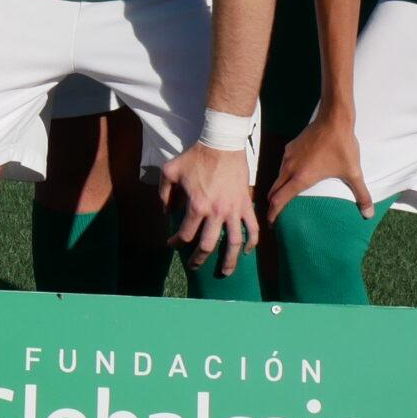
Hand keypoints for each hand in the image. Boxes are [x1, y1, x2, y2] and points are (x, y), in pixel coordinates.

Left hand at [160, 141, 259, 278]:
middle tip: (194, 267)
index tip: (172, 243)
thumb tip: (167, 212)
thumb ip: (164, 193)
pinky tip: (247, 251)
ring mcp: (234, 210)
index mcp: (197, 206)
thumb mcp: (170, 171)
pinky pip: (253, 228)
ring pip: (234, 243)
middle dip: (199, 260)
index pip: (185, 234)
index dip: (176, 242)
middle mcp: (216, 213)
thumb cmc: (195, 157)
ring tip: (225, 273)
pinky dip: (252, 242)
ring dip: (229, 261)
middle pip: (207, 245)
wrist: (222, 144)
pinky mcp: (246, 204)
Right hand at [267, 110, 372, 220]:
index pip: (279, 200)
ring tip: (284, 196)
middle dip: (273, 204)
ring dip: (278, 189)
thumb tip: (369, 214)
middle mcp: (290, 169)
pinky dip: (284, 174)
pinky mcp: (290, 147)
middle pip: (274, 191)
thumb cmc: (342, 147)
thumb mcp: (353, 173)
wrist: (333, 119)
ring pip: (278, 177)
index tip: (272, 224)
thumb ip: (361, 195)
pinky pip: (283, 165)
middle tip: (276, 215)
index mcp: (301, 178)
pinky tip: (294, 175)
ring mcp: (288, 156)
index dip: (274, 214)